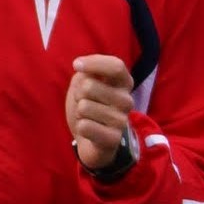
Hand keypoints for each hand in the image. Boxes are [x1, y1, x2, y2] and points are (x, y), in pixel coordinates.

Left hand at [65, 55, 134, 170]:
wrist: (91, 140)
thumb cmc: (90, 105)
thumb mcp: (85, 82)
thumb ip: (86, 72)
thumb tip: (81, 67)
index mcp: (124, 83)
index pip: (116, 66)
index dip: (94, 63)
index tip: (76, 65)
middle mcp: (127, 100)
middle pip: (89, 86)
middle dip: (78, 94)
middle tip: (84, 103)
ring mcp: (122, 121)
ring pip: (84, 107)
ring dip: (79, 112)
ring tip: (88, 118)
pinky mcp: (114, 139)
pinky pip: (85, 126)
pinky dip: (81, 127)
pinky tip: (89, 131)